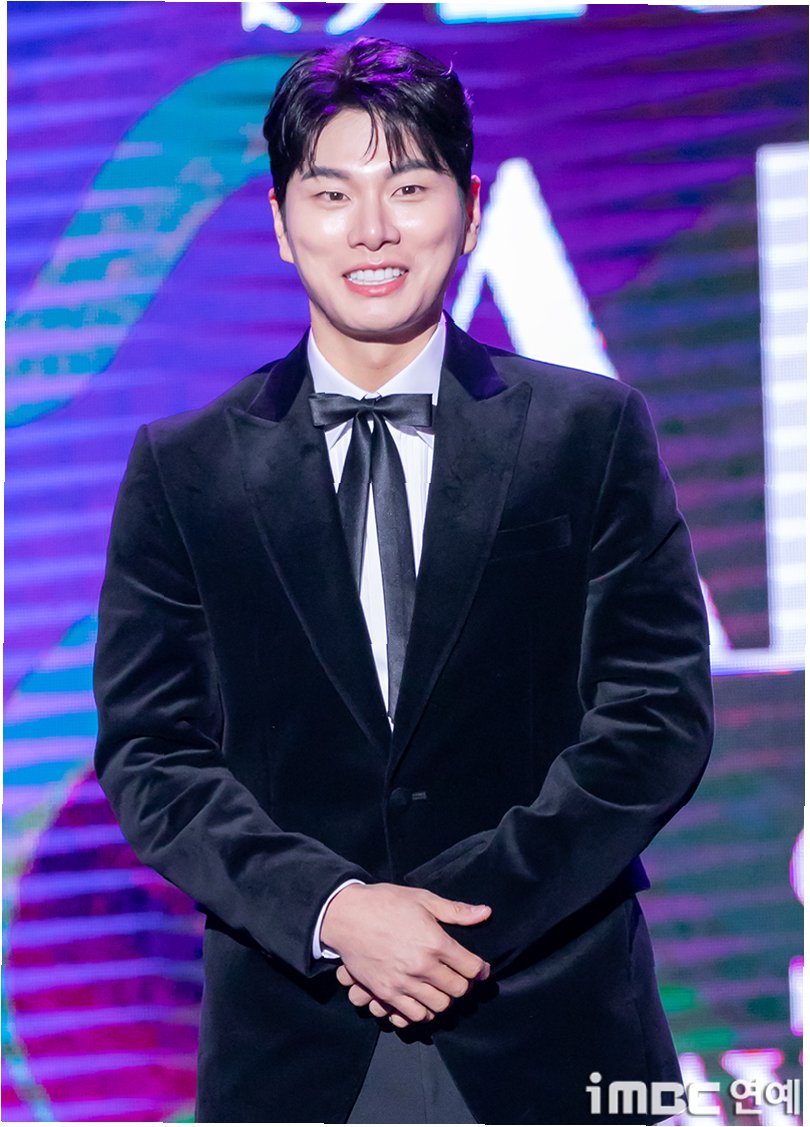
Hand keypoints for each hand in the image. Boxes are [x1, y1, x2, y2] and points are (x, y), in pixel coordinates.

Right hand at [321, 883, 490, 1027]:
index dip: (481, 970)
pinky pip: (414, 1015)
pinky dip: (423, 1012)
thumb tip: (485, 913)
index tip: (480, 969)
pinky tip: (422, 999)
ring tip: (441, 988)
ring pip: (439, 1006)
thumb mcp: (423, 899)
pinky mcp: (386, 993)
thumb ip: (455, 911)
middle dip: (464, 984)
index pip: (472, 968)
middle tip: (460, 977)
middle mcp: (422, 966)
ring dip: (445, 999)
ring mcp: (403, 983)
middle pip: (459, 990)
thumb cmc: (385, 903)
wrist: (347, 916)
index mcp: (435, 942)